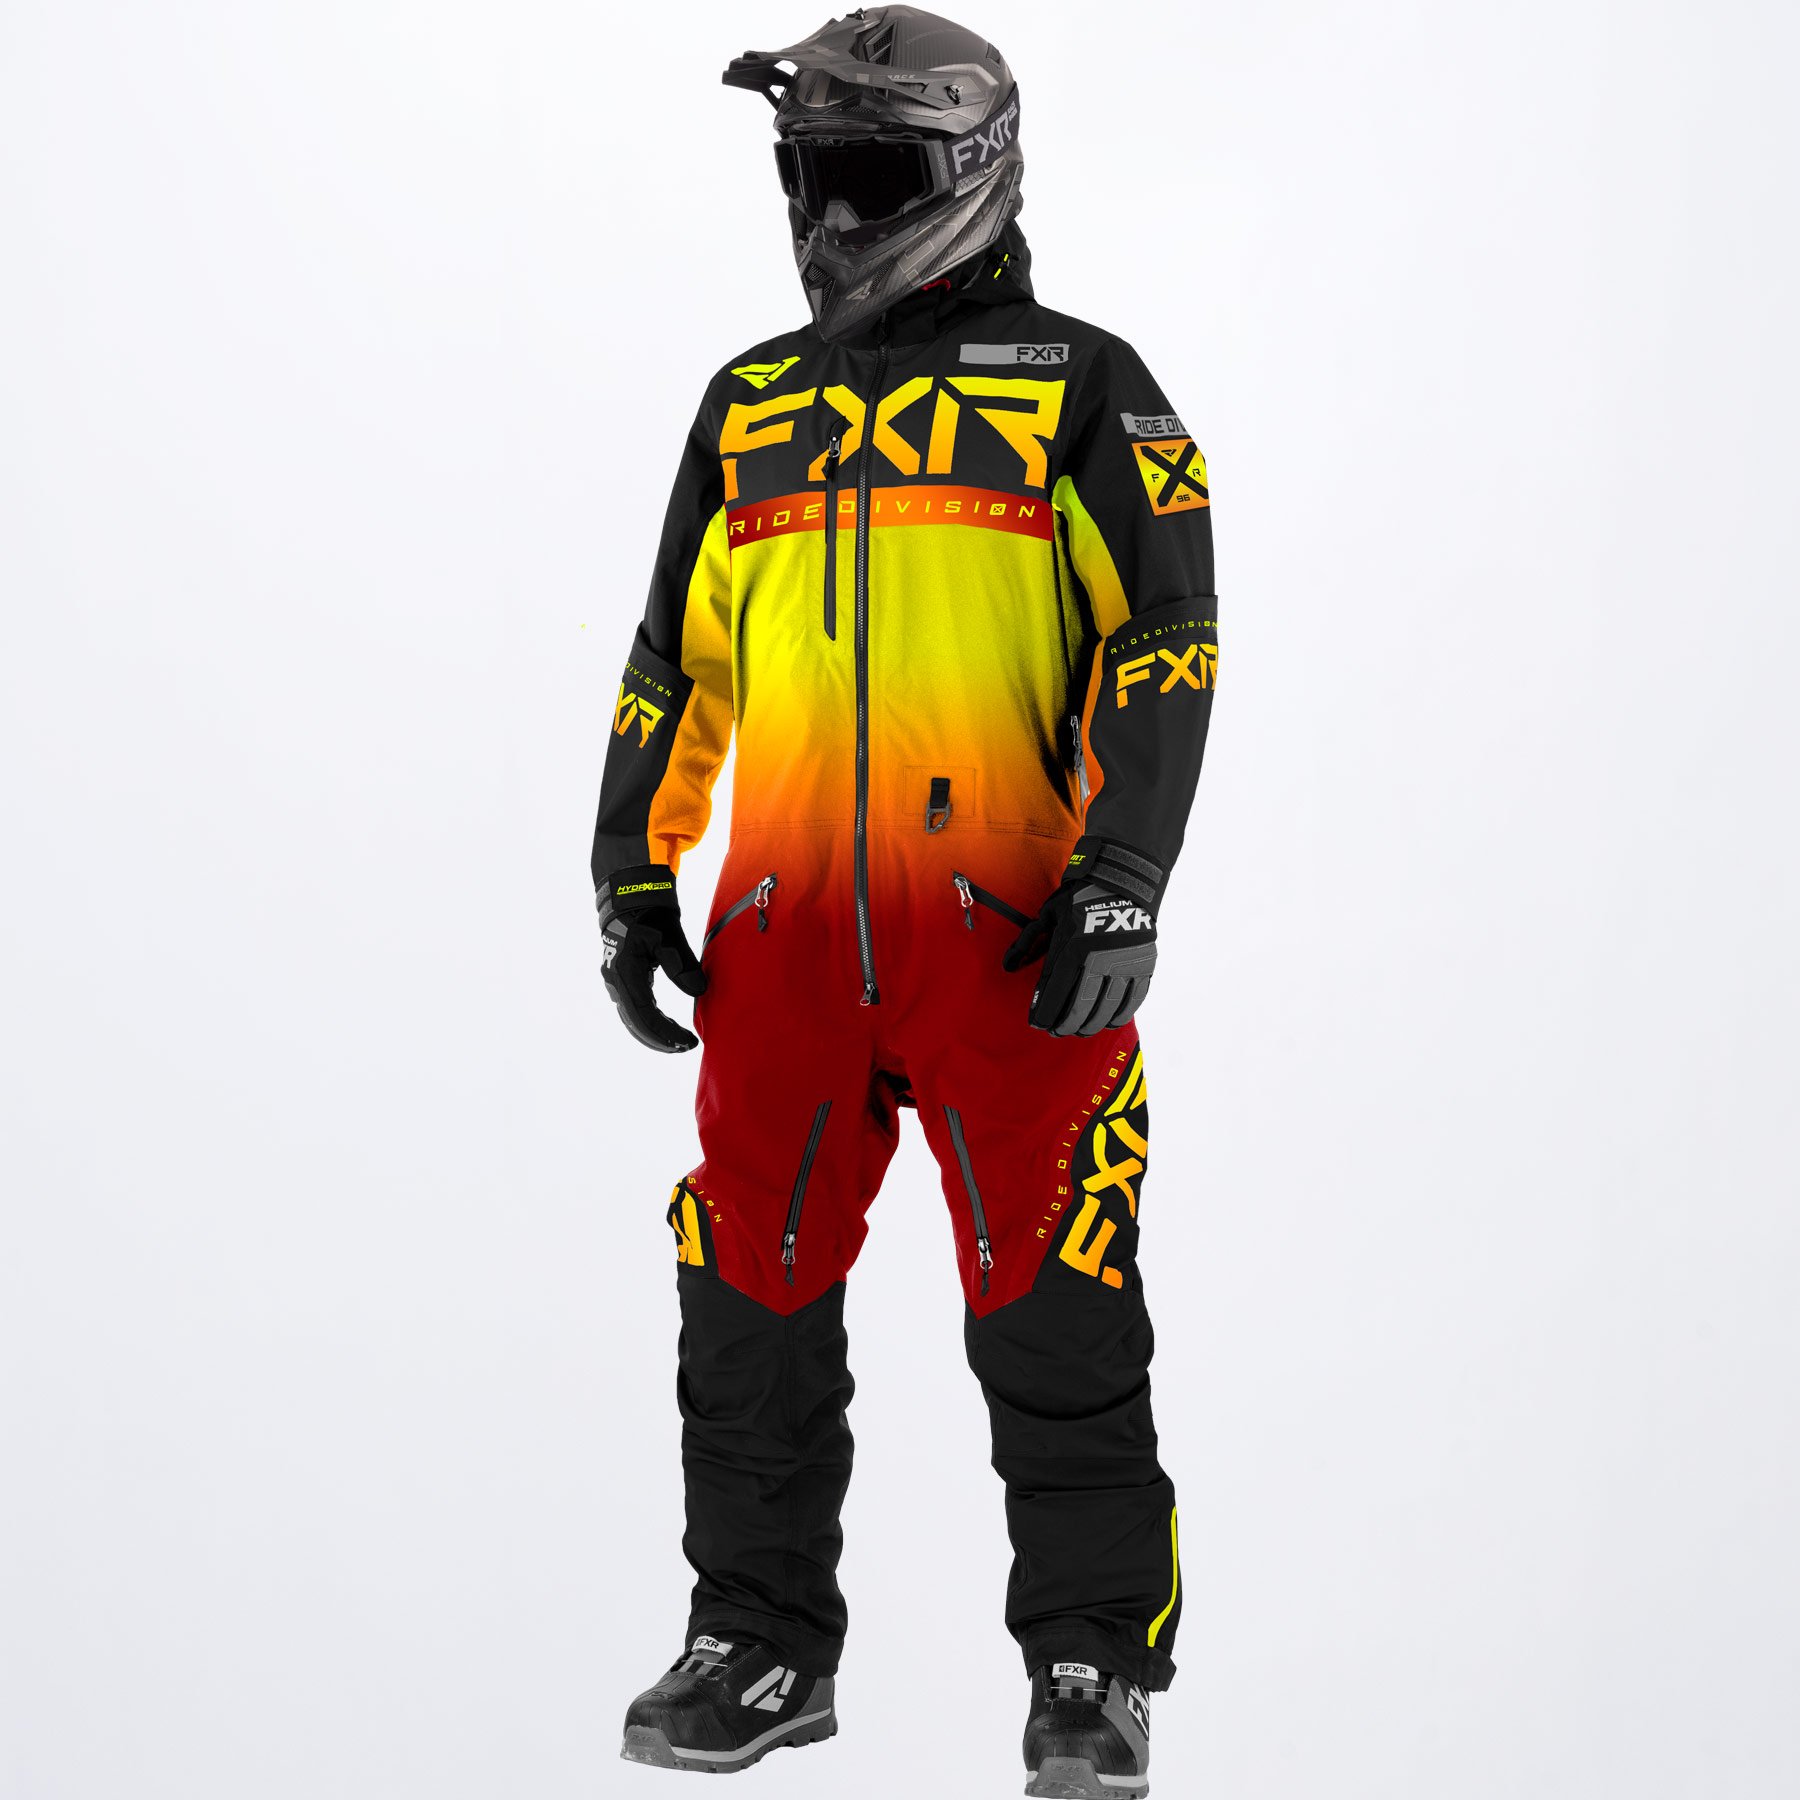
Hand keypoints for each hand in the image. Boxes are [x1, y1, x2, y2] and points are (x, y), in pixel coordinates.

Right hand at [596, 864, 708, 1052]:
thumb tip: (699, 991)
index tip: (688, 1041)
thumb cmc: (651, 916)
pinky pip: (634, 1011)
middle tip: (687, 1047)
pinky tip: (667, 1029)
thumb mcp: (670, 936)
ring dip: (655, 1034)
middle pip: (636, 1023)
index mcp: (626, 972)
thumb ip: (683, 965)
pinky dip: (650, 1024)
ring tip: (680, 1043)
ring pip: (633, 1020)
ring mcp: (616, 983)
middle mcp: (616, 982)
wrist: (631, 900)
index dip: (665, 1033)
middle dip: (661, 1040)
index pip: (644, 1015)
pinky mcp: (622, 981)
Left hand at [1002, 839, 1162, 1035]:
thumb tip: (1009, 966)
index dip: (1045, 1013)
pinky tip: (1107, 1022)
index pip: (1055, 991)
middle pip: (1080, 1007)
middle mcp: (1099, 959)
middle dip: (1066, 1025)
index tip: (1038, 1024)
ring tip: (1079, 1031)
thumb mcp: (1049, 915)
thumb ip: (1028, 942)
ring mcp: (1124, 964)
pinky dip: (1118, 1015)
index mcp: (1073, 947)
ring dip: (1090, 1025)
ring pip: (1106, 1008)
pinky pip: (1132, 1000)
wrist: (1122, 882)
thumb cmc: (1079, 899)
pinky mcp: (1143, 965)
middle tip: (1057, 1032)